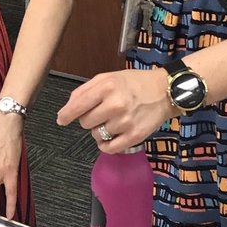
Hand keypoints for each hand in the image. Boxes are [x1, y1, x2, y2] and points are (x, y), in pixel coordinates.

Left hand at [56, 68, 172, 151]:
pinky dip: (106, 145)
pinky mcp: (134, 136)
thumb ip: (85, 90)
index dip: (66, 115)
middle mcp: (115, 104)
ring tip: (113, 121)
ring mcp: (125, 122)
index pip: (77, 105)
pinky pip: (109, 148)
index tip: (61, 120)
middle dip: (89, 119)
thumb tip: (68, 108)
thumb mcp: (109, 77)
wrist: (165, 91)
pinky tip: (111, 137)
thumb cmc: (135, 83)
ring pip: (97, 135)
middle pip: (85, 122)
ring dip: (100, 131)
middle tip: (102, 113)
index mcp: (107, 87)